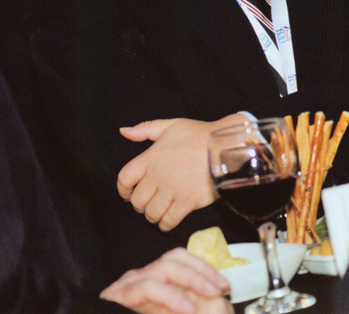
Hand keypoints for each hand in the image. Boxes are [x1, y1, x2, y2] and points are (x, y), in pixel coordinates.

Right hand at [100, 247, 231, 313]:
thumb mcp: (170, 312)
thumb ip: (189, 306)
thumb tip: (216, 301)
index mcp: (154, 280)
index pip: (181, 259)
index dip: (205, 268)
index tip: (225, 284)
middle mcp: (140, 277)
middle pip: (173, 258)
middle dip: (202, 271)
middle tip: (222, 288)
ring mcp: (128, 285)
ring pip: (162, 268)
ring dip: (192, 280)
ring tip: (211, 294)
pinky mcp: (118, 296)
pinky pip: (147, 288)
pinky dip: (171, 296)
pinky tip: (187, 308)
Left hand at [118, 114, 248, 230]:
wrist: (225, 146)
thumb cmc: (199, 134)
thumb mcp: (171, 125)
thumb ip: (145, 128)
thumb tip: (123, 131)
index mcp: (150, 157)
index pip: (124, 179)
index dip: (123, 189)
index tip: (128, 193)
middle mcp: (157, 176)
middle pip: (136, 201)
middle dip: (139, 204)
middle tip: (147, 202)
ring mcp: (172, 191)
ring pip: (150, 214)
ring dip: (152, 215)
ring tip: (158, 211)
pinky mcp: (187, 202)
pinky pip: (168, 222)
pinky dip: (165, 224)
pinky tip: (168, 219)